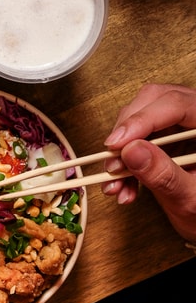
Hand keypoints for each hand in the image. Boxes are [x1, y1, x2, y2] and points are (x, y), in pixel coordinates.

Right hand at [102, 83, 195, 243]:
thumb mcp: (192, 199)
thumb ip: (165, 175)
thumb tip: (131, 150)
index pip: (177, 104)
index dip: (143, 120)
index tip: (117, 144)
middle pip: (154, 103)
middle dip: (127, 133)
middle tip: (113, 160)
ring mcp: (182, 123)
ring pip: (140, 116)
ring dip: (121, 150)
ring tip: (116, 182)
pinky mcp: (167, 134)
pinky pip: (137, 134)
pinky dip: (124, 160)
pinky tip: (122, 185)